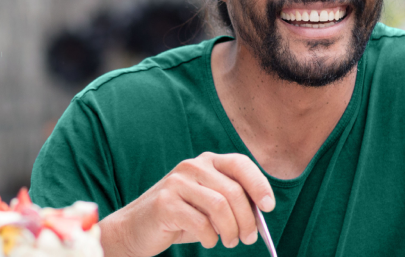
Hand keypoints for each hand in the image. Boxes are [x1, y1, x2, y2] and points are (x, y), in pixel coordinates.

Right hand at [99, 152, 275, 256]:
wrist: (136, 228)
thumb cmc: (179, 218)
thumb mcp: (208, 204)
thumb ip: (231, 201)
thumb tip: (260, 213)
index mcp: (206, 162)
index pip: (240, 164)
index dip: (259, 184)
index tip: (268, 207)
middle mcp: (191, 167)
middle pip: (233, 191)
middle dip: (247, 220)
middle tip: (248, 239)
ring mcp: (176, 183)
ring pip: (220, 206)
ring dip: (231, 230)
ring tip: (230, 242)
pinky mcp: (165, 203)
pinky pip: (201, 223)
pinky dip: (211, 238)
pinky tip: (208, 241)